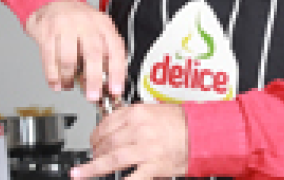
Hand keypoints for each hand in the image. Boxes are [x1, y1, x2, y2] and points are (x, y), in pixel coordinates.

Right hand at [25, 0, 125, 101]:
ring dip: (69, 78)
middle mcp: (86, 23)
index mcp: (103, 24)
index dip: (117, 72)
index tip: (115, 90)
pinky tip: (56, 83)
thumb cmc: (78, 20)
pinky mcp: (46, 31)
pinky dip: (53, 76)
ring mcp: (65, 26)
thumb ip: (104, 53)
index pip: (115, 48)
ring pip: (69, 58)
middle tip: (92, 96)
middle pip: (93, 53)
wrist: (52, 0)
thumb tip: (110, 82)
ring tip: (69, 85)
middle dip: (93, 79)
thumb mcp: (97, 30)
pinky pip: (49, 58)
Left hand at [71, 104, 188, 178]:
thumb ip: (134, 118)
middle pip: (107, 142)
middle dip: (95, 151)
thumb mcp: (154, 110)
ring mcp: (145, 148)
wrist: (201, 133)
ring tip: (82, 172)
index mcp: (138, 113)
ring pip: (112, 158)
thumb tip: (116, 126)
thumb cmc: (181, 121)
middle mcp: (139, 129)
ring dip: (95, 167)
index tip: (93, 140)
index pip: (107, 123)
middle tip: (91, 156)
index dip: (96, 134)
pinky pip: (132, 177)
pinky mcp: (153, 165)